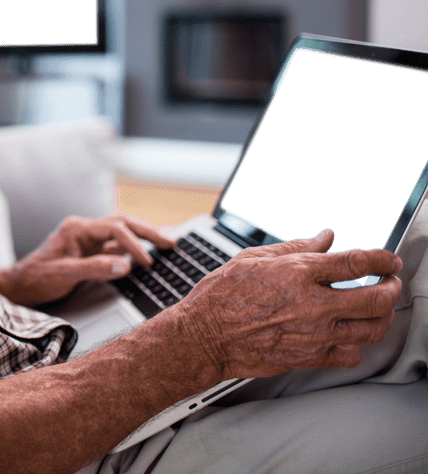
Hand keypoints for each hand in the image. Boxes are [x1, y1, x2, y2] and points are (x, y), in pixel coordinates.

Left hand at [0, 214, 175, 306]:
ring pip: (122, 232)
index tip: (146, 262)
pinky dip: (134, 248)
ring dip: (144, 237)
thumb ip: (94, 268)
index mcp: (76, 228)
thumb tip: (125, 265)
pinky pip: (116, 245)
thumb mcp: (63, 274)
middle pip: (122, 223)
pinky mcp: (90, 250)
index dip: (133, 244)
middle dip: (148, 232)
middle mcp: (84, 229)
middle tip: (171, 244)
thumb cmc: (36, 278)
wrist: (21, 286)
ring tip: (167, 245)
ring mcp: (88, 239)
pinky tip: (149, 253)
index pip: (114, 229)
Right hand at [175, 229, 402, 379]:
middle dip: (391, 287)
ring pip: (371, 329)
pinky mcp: (309, 358)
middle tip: (390, 282)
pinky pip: (350, 354)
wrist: (204, 335)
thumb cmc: (222, 296)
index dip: (383, 259)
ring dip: (382, 317)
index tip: (389, 260)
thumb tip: (325, 238)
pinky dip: (356, 344)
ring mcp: (314, 334)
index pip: (358, 263)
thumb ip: (296, 247)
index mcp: (298, 273)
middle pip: (377, 298)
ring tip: (377, 309)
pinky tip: (348, 334)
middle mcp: (312, 304)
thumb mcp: (255, 258)